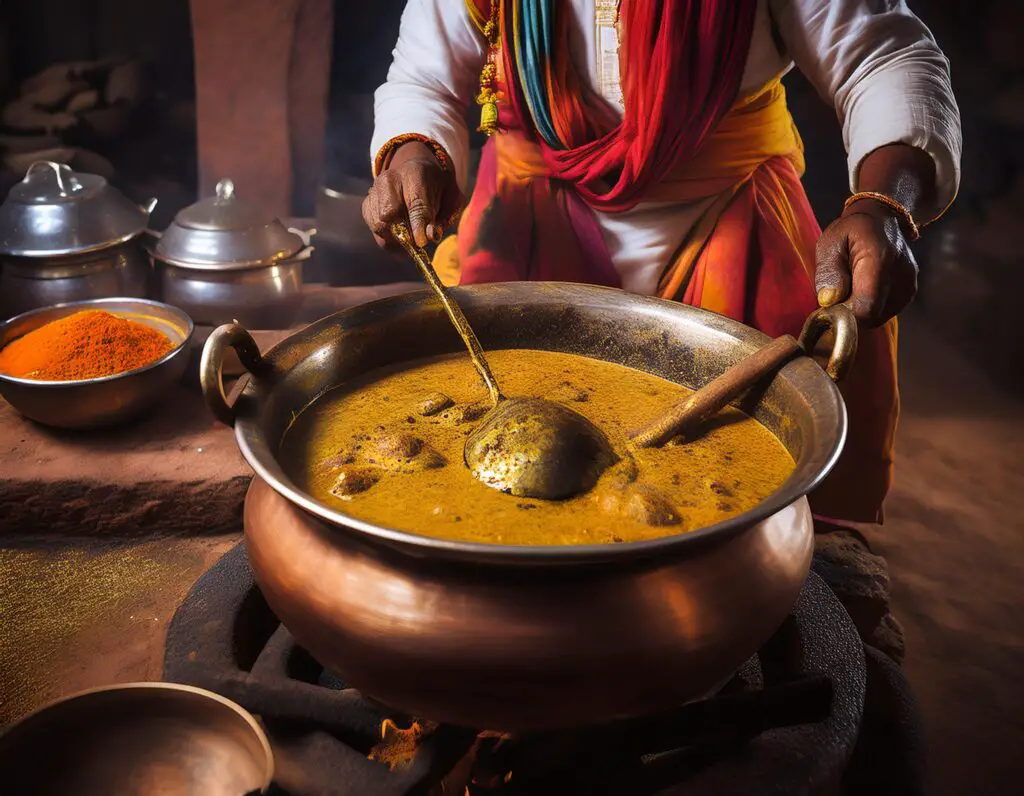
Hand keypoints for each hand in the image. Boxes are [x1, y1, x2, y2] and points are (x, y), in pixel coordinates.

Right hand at [361, 142, 461, 249]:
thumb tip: (430, 235)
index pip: (414, 202)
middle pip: (390, 214)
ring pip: (379, 225)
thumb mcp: (449, 196)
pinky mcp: (367, 204)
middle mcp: (390, 179)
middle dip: (404, 234)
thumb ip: (444, 213)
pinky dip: (388, 240)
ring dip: (396, 239)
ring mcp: (374, 191)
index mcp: (416, 172)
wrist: (416, 174)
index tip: (421, 242)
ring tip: (411, 241)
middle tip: (418, 243)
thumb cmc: (436, 187)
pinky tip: (400, 238)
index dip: (417, 224)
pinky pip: (374, 230)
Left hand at [814, 198, 918, 326]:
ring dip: (859, 309)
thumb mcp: (830, 242)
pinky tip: (864, 287)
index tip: (830, 303)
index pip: (864, 309)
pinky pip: (884, 313)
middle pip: (869, 317)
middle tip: (839, 291)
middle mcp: (900, 276)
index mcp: (878, 260)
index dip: (842, 314)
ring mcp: (907, 286)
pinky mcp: (909, 293)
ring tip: (853, 284)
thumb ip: (828, 270)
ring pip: (876, 318)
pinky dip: (870, 306)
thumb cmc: (852, 229)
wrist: (884, 219)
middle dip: (849, 312)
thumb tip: (829, 300)